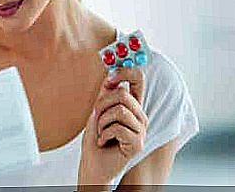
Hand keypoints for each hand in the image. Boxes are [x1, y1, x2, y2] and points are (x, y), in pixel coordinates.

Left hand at [78, 67, 147, 185]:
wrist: (92, 163)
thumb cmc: (96, 138)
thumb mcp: (98, 111)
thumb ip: (105, 94)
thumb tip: (110, 74)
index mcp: (132, 105)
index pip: (138, 79)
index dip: (126, 72)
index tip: (110, 77)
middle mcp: (140, 115)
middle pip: (123, 94)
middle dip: (102, 104)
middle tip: (96, 116)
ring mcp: (141, 130)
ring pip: (120, 111)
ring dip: (102, 122)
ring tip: (100, 132)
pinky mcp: (138, 143)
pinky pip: (118, 128)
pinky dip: (103, 134)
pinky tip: (103, 142)